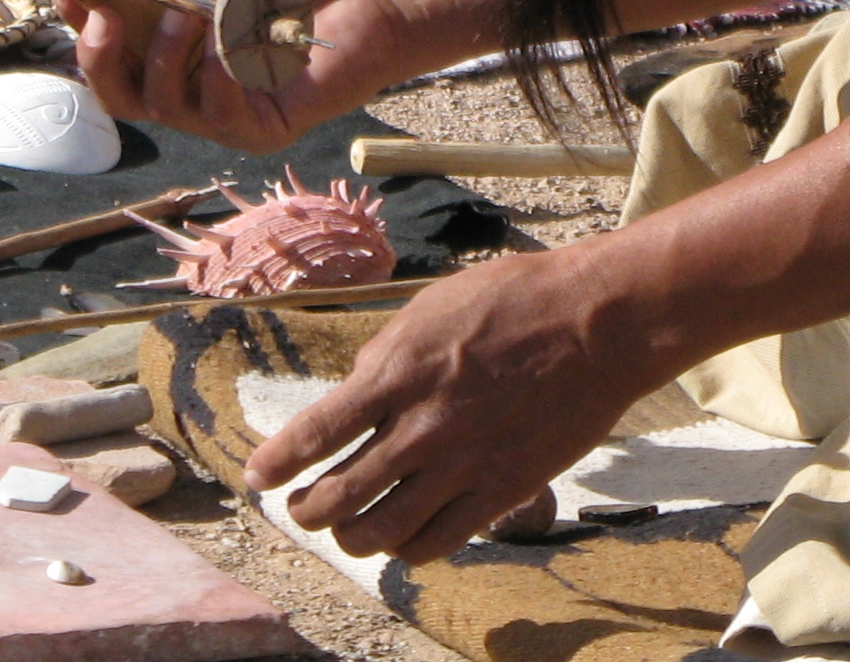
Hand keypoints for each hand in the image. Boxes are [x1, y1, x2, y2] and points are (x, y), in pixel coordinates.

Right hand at [64, 0, 411, 151]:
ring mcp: (222, 114)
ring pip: (160, 105)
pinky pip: (217, 113)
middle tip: (103, 18)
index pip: (109, 48)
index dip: (79, 21)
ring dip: (166, 56)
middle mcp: (189, 87)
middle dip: (96, 58)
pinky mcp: (259, 131)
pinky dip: (219, 72)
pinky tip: (236, 44)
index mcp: (174, 48)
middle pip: (116, 95)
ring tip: (192, 17)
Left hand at [243, 249, 645, 562]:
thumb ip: (384, 358)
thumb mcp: (427, 308)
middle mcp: (424, 423)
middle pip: (342, 492)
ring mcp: (464, 462)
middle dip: (308, 510)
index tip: (255, 478)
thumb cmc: (510, 301)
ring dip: (352, 537)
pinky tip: (401, 541)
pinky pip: (440, 540)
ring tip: (343, 532)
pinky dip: (409, 549)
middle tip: (298, 510)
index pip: (319, 429)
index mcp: (398, 369)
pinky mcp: (503, 489)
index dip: (279, 461)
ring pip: (385, 528)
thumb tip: (353, 396)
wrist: (594, 323)